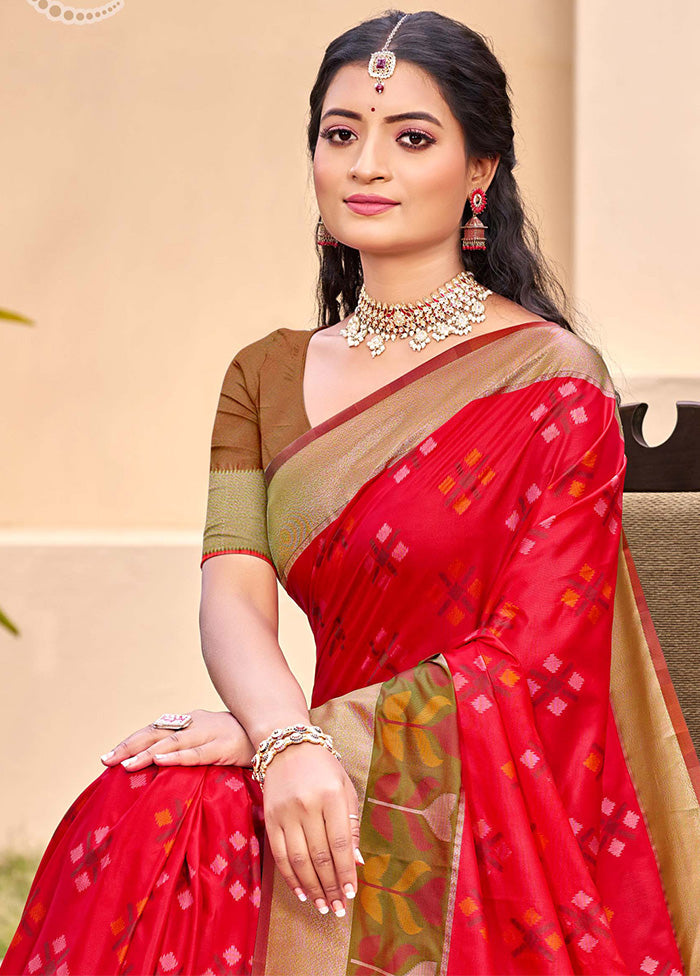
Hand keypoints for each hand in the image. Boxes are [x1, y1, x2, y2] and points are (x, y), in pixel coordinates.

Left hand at [99, 709, 255, 770]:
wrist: (276, 732)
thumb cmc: (242, 740)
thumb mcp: (211, 740)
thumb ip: (190, 747)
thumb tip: (162, 764)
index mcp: (191, 721)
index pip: (154, 730)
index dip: (131, 741)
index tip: (108, 756)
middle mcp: (196, 723)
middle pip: (156, 733)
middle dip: (130, 747)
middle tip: (106, 760)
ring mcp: (210, 733)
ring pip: (172, 742)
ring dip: (147, 753)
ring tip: (126, 765)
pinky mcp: (223, 746)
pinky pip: (196, 752)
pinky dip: (177, 756)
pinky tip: (160, 760)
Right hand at [261, 741, 361, 919]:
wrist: (287, 745)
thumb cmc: (324, 767)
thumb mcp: (346, 788)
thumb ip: (351, 824)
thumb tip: (356, 862)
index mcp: (332, 796)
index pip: (340, 844)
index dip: (346, 873)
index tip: (351, 894)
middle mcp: (308, 805)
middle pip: (320, 856)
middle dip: (331, 887)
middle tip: (338, 908)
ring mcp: (286, 813)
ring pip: (299, 860)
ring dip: (312, 887)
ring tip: (322, 905)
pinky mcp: (270, 818)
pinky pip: (280, 855)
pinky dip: (291, 877)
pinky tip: (302, 891)